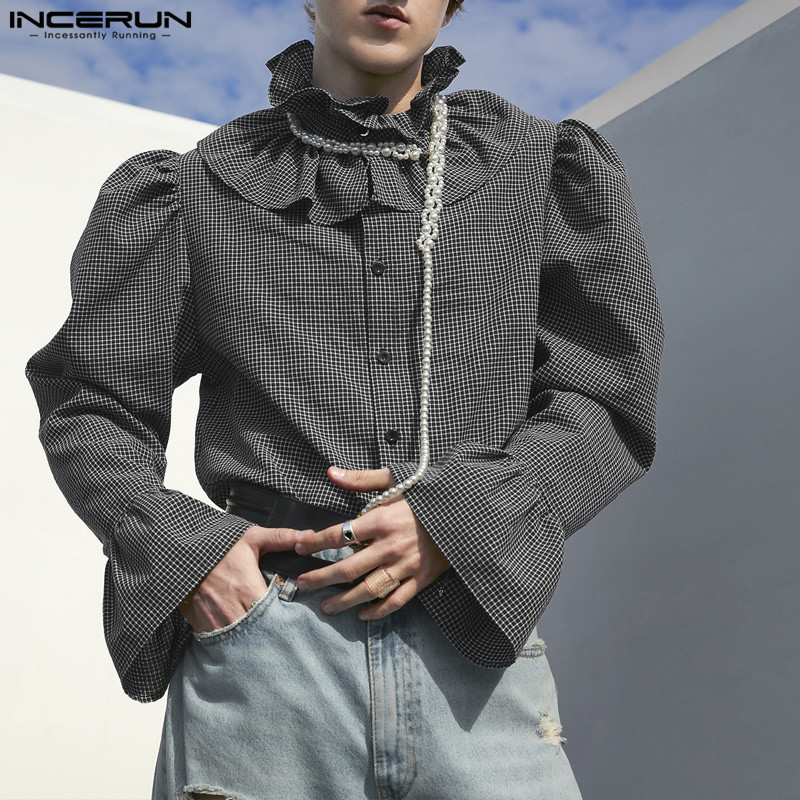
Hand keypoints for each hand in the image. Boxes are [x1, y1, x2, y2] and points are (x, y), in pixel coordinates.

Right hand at [178, 524, 305, 632]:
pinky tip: (244, 638)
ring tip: (266, 638)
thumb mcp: (251, 539)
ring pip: (244, 642)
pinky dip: (235, 642)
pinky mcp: (205, 627)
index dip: (288, 621)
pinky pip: (224, 642)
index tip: (295, 620)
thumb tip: (308, 537)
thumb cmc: (218, 549)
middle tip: (284, 635)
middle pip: (262, 632)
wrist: (182, 558)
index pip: (276, 615)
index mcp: (249, 590)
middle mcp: (235, 610)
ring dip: (255, 641)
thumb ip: (280, 538)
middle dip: (273, 635)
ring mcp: (218, 622)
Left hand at [294, 466, 451, 619]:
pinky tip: (362, 614)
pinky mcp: (421, 579)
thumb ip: (362, 479)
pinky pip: (396, 601)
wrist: (466, 512)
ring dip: (344, 600)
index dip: (316, 542)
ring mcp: (406, 566)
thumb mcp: (396, 479)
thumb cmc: (428, 495)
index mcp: (382, 520)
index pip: (339, 534)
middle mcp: (390, 546)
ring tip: (325, 606)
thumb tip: (331, 473)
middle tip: (302, 584)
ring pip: (368, 589)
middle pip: (347, 568)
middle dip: (321, 577)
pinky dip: (378, 610)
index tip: (299, 546)